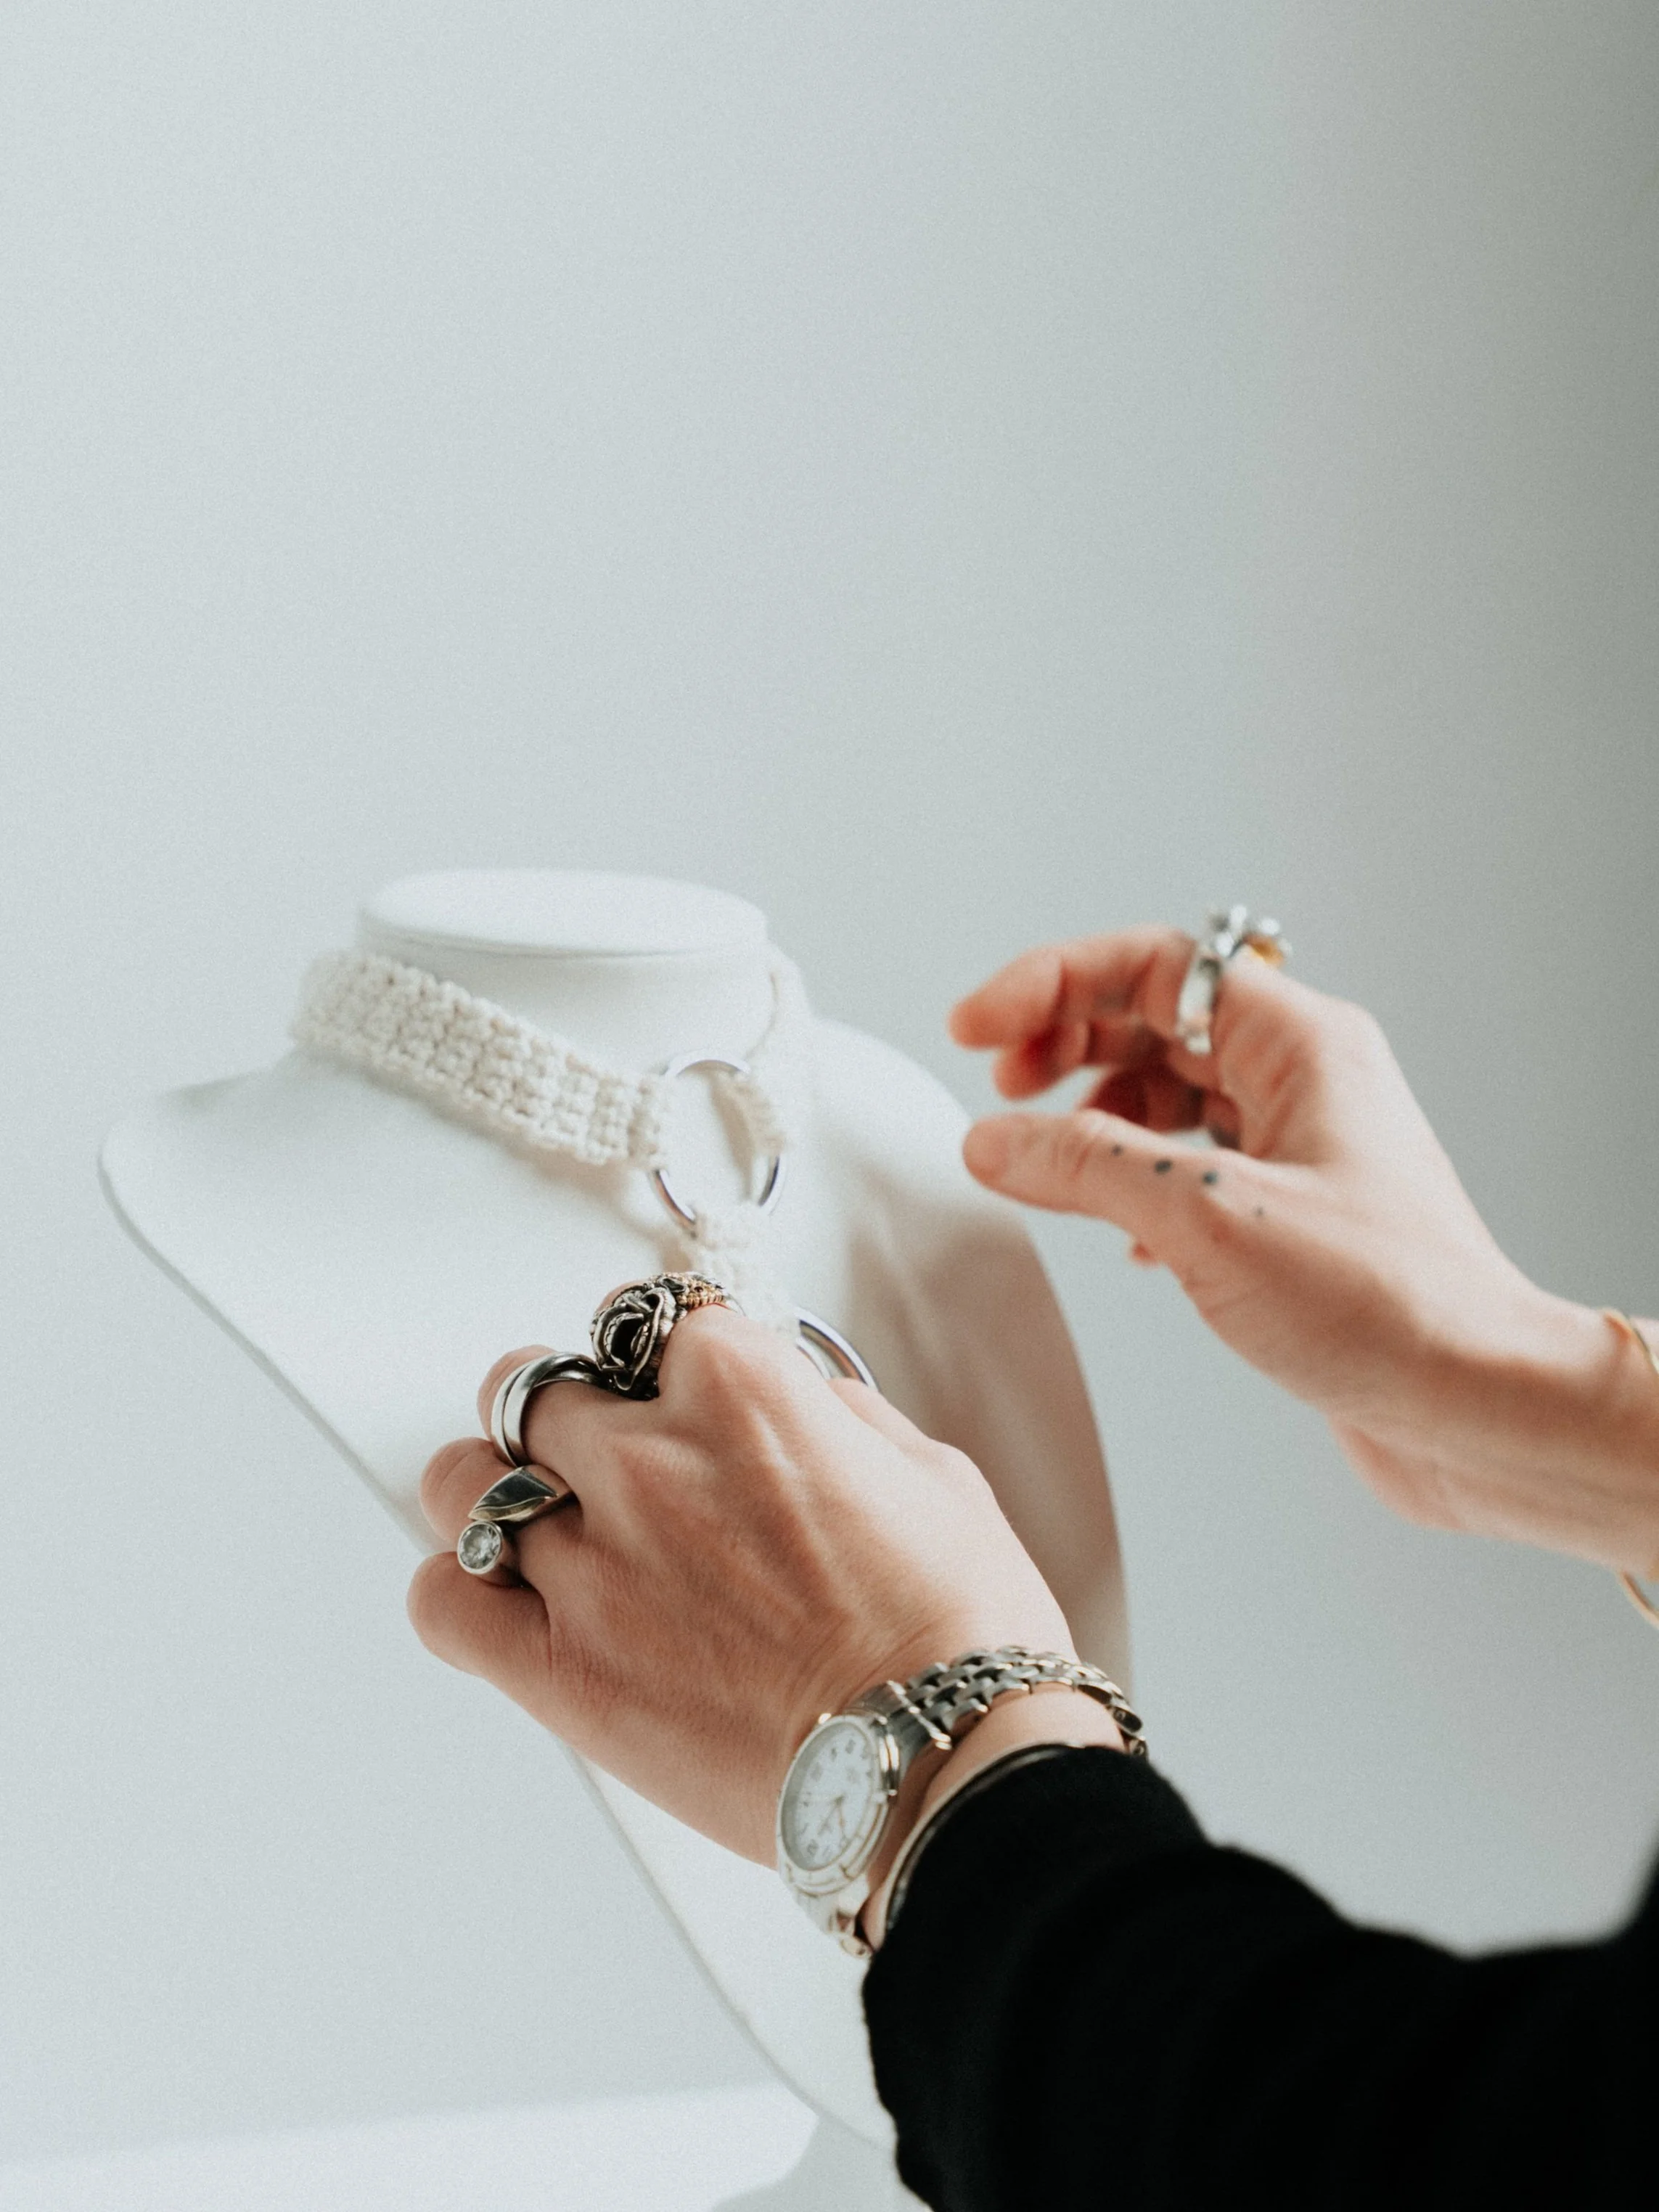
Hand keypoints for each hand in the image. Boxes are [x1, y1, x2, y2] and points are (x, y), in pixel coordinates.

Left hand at [407, 1311, 1076, 1864]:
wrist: (943, 1764)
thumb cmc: (957, 1630)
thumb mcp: (927, 1473)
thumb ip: (835, 1414)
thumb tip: (796, 1398)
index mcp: (741, 1388)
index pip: (649, 1318)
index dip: (665, 1359)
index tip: (673, 1388)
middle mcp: (649, 1460)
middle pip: (530, 1386)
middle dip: (564, 1414)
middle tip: (600, 1457)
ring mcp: (593, 1565)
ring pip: (462, 1483)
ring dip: (495, 1492)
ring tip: (539, 1526)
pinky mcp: (560, 1670)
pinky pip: (442, 1602)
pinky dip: (461, 1593)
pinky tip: (511, 1604)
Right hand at [952, 926, 1658, 1575]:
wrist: (1480, 1408)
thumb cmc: (1392, 1306)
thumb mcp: (1209, 1220)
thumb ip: (1088, 1166)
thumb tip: (995, 1139)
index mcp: (1301, 1045)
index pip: (1154, 967)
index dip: (1053, 984)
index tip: (978, 1027)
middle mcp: (1304, 1082)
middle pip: (1157, 1020)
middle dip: (1066, 1041)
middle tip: (999, 1082)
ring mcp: (1301, 1148)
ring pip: (1169, 1095)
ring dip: (1094, 1116)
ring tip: (1040, 1157)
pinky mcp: (1291, 1216)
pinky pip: (1189, 1166)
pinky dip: (1131, 1181)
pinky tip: (1112, 1230)